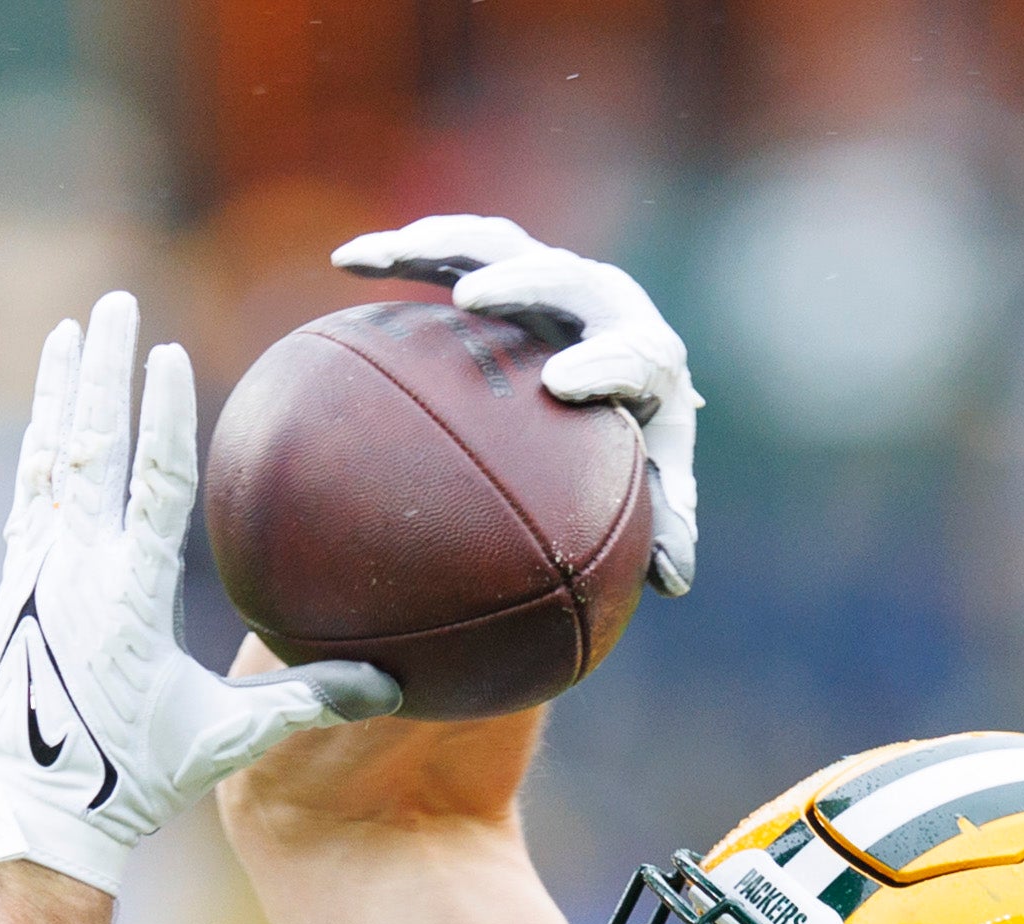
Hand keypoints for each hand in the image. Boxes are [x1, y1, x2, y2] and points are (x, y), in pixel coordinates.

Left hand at [0, 292, 395, 896]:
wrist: (39, 809)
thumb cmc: (138, 776)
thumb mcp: (227, 740)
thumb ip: (305, 702)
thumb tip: (393, 685)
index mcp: (134, 601)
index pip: (153, 488)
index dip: (163, 420)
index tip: (165, 355)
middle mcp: (80, 573)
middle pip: (93, 449)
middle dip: (103, 372)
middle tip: (114, 302)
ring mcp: (40, 574)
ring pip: (51, 460)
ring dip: (62, 390)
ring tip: (71, 328)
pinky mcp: (15, 584)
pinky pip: (28, 494)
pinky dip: (38, 443)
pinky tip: (48, 410)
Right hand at [332, 217, 700, 597]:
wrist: (616, 389)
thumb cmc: (630, 454)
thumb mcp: (648, 494)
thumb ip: (660, 528)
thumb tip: (673, 579)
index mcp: (649, 357)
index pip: (638, 355)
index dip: (605, 364)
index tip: (560, 383)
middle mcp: (603, 303)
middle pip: (567, 278)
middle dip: (522, 281)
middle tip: (471, 298)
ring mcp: (550, 276)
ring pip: (502, 245)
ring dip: (449, 245)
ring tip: (395, 254)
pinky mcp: (504, 263)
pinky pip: (452, 249)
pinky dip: (404, 248)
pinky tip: (350, 258)